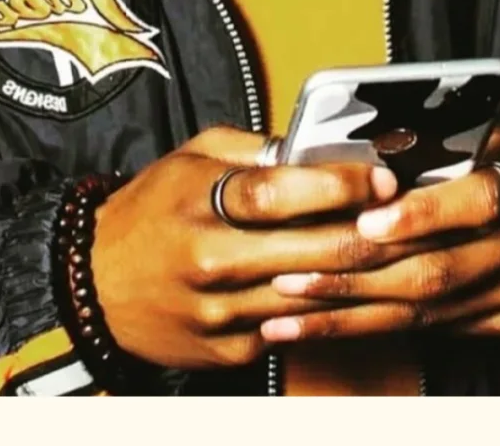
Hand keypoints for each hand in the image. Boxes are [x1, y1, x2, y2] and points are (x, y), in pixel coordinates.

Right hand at [90, 126, 402, 369]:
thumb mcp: (193, 156)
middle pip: (312, 252)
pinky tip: (347, 289)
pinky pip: (292, 328)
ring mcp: (222, 311)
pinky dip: (322, 308)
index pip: (280, 193)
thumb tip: (318, 149)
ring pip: (313, 296)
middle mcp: (213, 259)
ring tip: (394, 252)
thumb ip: (255, 151)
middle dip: (372, 235)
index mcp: (202, 202)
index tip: (381, 177)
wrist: (92, 284)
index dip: (339, 186)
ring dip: (360, 276)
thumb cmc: (151, 209)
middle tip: (408, 218)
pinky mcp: (229, 350)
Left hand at [260, 125, 499, 344]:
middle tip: (293, 273)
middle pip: (441, 269)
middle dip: (359, 275)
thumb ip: (433, 144)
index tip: (366, 220)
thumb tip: (359, 147)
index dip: (420, 215)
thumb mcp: (485, 134)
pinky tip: (327, 326)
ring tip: (288, 310)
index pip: (477, 201)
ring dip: (352, 313)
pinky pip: (437, 332)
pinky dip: (377, 329)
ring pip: (430, 311)